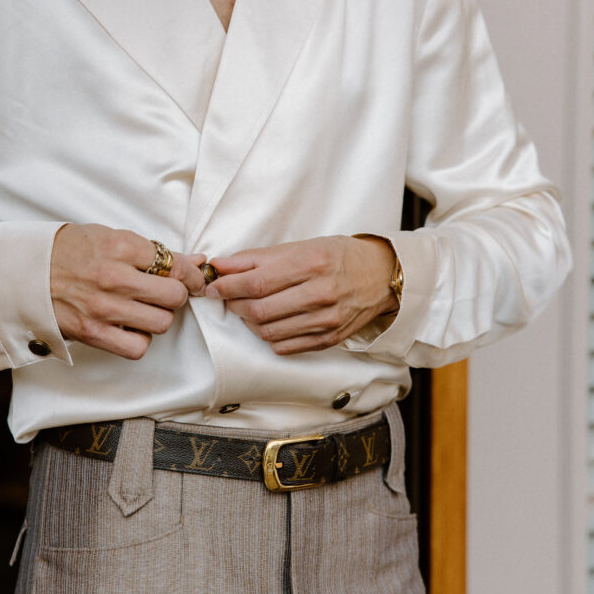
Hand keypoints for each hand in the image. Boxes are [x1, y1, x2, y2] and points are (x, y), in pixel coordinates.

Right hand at [51, 224, 205, 359]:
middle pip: (174, 296)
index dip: (192, 276)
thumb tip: (196, 261)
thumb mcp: (110, 237)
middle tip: (165, 292)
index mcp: (120, 246)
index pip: (175, 266)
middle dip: (175, 295)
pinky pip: (137, 347)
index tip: (193, 280)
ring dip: (158, 317)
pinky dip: (139, 339)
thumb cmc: (67, 251)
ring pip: (161, 323)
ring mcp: (103, 308)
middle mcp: (114, 277)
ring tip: (143, 308)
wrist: (23, 271)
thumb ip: (154, 251)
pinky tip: (129, 326)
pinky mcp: (92, 333)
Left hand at [205, 236, 397, 354]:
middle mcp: (321, 293)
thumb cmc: (338, 256)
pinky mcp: (328, 339)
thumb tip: (219, 265)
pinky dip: (268, 336)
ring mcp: (326, 320)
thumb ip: (257, 258)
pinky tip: (269, 322)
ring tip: (248, 308)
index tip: (212, 286)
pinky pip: (285, 347)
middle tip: (228, 297)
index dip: (228, 287)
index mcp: (312, 263)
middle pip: (260, 310)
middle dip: (234, 305)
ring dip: (248, 322)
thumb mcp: (300, 247)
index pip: (257, 282)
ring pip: (269, 332)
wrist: (381, 276)